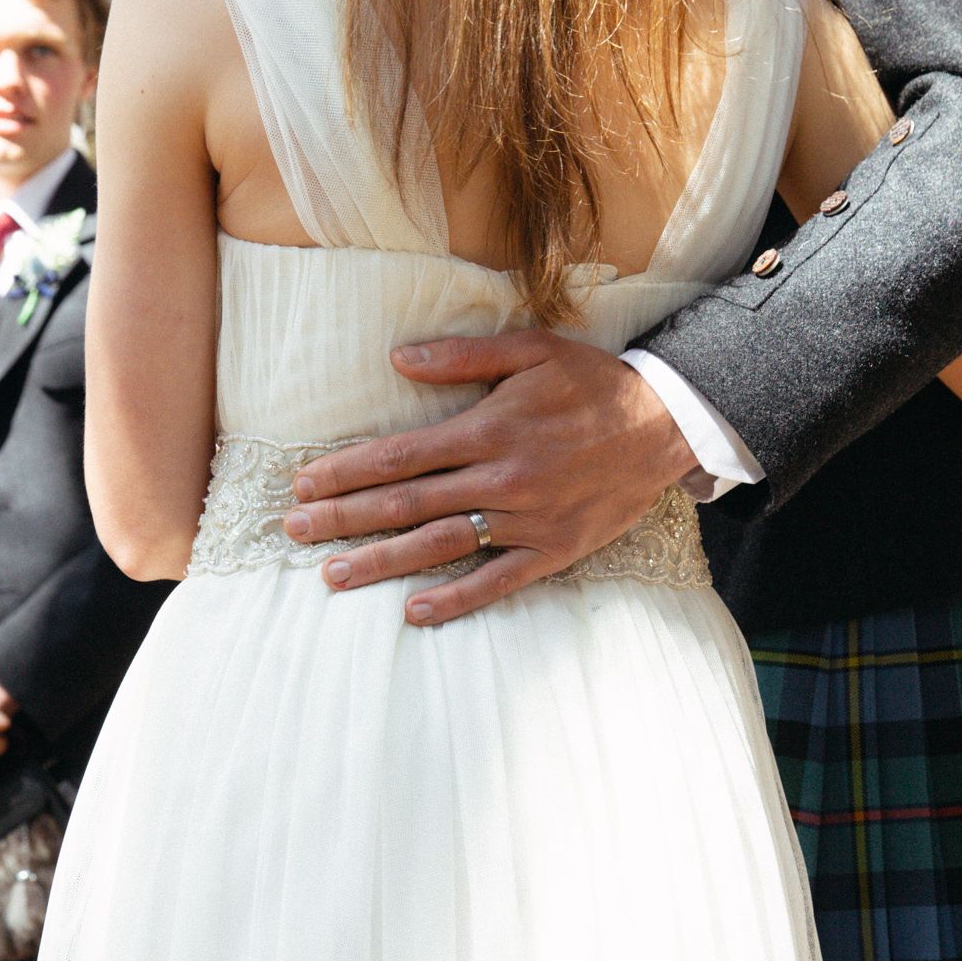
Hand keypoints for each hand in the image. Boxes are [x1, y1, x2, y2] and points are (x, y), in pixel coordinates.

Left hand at [286, 330, 699, 623]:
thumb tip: (397, 358)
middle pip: (405, 504)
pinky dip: (455, 598)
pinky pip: (497, 581)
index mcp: (488, 429)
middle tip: (293, 533)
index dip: (345, 471)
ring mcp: (527, 519)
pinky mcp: (554, 550)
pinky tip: (414, 611)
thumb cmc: (594, 383)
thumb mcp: (533, 350)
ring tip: (333, 575)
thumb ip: (463, 357)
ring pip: (439, 545)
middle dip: (343, 518)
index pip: (399, 455)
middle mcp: (501, 478)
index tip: (302, 485)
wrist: (667, 426)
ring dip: (381, 562)